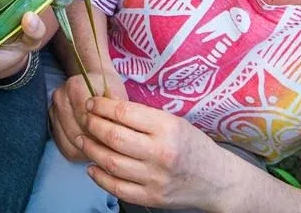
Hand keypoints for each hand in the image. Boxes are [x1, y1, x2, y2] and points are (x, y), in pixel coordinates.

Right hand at [49, 70, 127, 161]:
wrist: (92, 81)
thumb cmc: (108, 88)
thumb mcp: (117, 94)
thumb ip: (115, 111)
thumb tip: (118, 132)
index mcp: (75, 87)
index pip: (87, 120)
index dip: (104, 134)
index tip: (116, 138)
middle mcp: (60, 97)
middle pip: (77, 134)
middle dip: (96, 144)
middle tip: (112, 147)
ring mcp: (53, 111)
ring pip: (70, 144)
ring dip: (88, 151)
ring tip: (103, 148)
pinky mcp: (52, 123)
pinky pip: (65, 148)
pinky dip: (79, 152)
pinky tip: (91, 148)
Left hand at [79, 97, 251, 211]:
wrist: (217, 180)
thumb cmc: (193, 146)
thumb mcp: (175, 122)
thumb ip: (144, 117)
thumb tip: (109, 108)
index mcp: (167, 128)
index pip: (124, 114)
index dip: (102, 107)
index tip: (91, 103)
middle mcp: (161, 153)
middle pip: (114, 138)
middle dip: (93, 126)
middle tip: (84, 119)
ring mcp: (156, 178)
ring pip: (112, 163)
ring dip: (91, 150)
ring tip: (82, 140)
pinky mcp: (152, 197)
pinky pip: (118, 188)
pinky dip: (100, 177)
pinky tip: (93, 167)